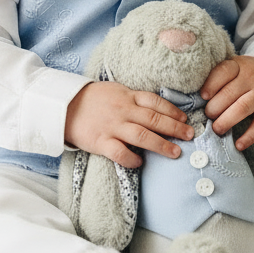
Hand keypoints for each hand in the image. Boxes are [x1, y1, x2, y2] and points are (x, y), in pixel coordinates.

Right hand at [64, 81, 192, 169]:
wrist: (63, 106)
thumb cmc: (92, 99)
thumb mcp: (115, 90)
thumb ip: (134, 98)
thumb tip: (155, 107)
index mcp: (128, 96)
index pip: (156, 102)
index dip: (173, 111)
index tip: (185, 118)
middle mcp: (123, 111)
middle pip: (154, 119)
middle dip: (175, 128)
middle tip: (190, 135)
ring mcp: (112, 127)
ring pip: (142, 136)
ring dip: (161, 144)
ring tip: (176, 153)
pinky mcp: (101, 142)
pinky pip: (120, 152)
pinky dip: (132, 159)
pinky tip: (141, 162)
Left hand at [201, 56, 253, 149]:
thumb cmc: (247, 76)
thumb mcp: (235, 68)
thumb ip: (218, 78)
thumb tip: (194, 99)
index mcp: (239, 66)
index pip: (223, 72)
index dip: (210, 85)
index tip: (202, 96)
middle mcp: (252, 78)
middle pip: (229, 94)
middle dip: (213, 108)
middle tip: (207, 116)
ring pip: (242, 109)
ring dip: (225, 121)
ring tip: (216, 129)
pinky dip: (248, 137)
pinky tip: (238, 145)